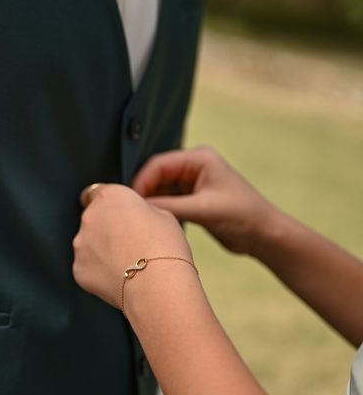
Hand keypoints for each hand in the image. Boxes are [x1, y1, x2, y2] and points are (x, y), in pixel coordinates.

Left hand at [72, 184, 192, 307]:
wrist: (158, 285)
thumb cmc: (166, 248)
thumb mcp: (163, 215)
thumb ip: (141, 211)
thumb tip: (137, 217)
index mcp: (110, 197)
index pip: (97, 193)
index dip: (106, 205)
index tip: (113, 214)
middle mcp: (90, 217)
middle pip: (93, 219)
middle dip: (105, 229)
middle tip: (128, 244)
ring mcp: (81, 244)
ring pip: (88, 244)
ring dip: (101, 250)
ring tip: (126, 264)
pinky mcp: (79, 269)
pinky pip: (87, 267)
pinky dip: (99, 272)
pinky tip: (119, 278)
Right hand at [132, 146, 277, 254]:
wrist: (265, 236)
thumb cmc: (242, 216)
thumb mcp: (203, 210)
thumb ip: (168, 206)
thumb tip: (137, 207)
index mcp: (199, 158)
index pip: (158, 165)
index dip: (141, 181)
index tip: (130, 202)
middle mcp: (193, 166)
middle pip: (155, 175)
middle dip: (142, 191)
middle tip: (129, 211)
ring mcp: (191, 182)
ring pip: (158, 188)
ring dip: (149, 201)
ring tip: (138, 218)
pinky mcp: (191, 198)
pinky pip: (166, 200)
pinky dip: (158, 209)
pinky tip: (151, 221)